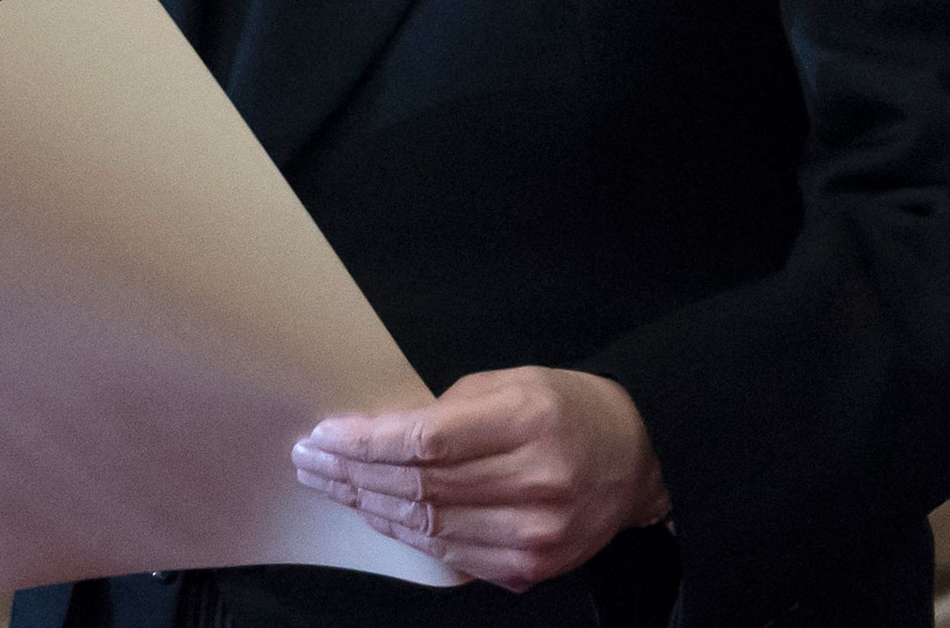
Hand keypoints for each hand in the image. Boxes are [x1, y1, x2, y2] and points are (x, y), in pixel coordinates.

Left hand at [292, 366, 668, 589]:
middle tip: (311, 460)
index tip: (324, 435)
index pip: (427, 440)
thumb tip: (379, 433)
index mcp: (530, 420)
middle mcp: (535, 480)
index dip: (366, 442)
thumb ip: (451, 408)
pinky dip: (406, 533)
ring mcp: (534, 532)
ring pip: (428, 526)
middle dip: (354, 474)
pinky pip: (450, 554)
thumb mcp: (517, 382)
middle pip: (420, 487)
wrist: (638, 459)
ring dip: (369, 506)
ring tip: (331, 485)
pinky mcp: (531, 567)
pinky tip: (377, 511)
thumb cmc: (569, 410)